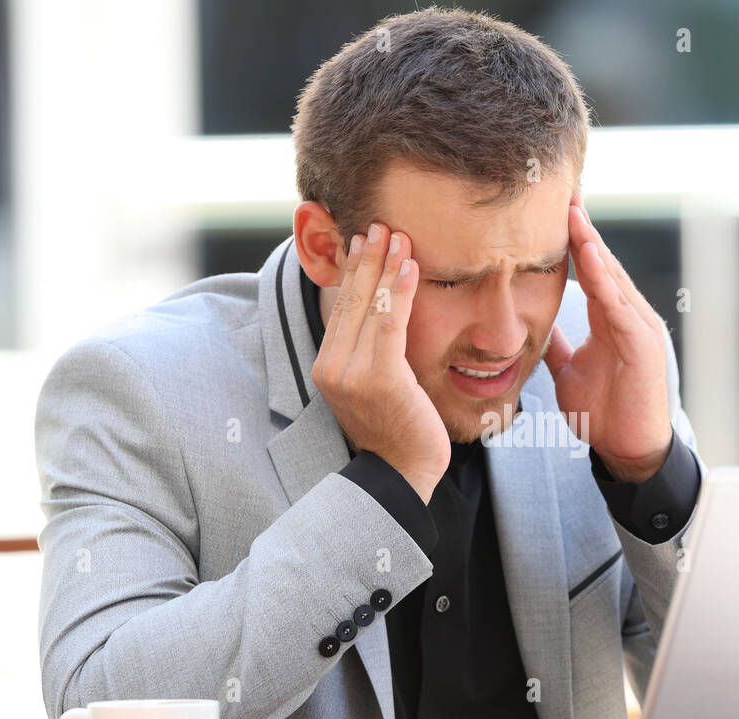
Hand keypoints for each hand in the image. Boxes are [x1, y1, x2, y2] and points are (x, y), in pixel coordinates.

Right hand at [312, 222, 448, 503]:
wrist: (403, 474)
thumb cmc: (397, 430)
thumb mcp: (375, 385)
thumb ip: (370, 352)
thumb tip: (381, 315)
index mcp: (327, 367)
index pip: (342, 308)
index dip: (353, 271)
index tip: (364, 240)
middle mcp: (332, 368)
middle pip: (352, 301)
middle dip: (367, 259)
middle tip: (379, 224)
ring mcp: (353, 374)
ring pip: (371, 307)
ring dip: (386, 266)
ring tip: (398, 235)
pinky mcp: (380, 379)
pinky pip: (391, 325)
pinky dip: (401, 292)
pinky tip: (411, 267)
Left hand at [543, 202, 672, 482]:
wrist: (628, 451)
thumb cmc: (604, 413)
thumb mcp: (569, 371)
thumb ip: (556, 345)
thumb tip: (535, 325)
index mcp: (609, 320)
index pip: (589, 270)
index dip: (572, 241)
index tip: (551, 209)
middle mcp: (627, 316)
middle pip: (602, 263)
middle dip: (582, 229)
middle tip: (562, 190)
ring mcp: (639, 328)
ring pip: (612, 277)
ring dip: (592, 244)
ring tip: (573, 211)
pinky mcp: (643, 345)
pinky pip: (620, 305)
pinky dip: (605, 279)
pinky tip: (590, 255)